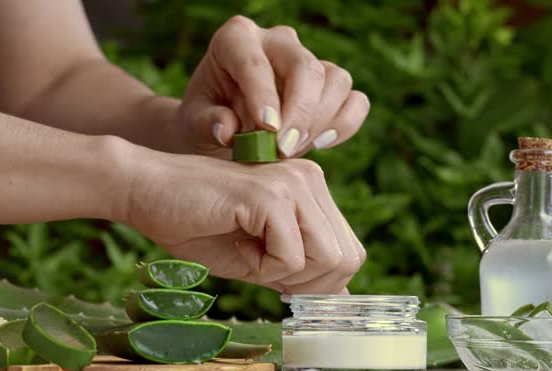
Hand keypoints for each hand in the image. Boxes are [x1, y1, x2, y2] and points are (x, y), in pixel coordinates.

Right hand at [124, 149, 364, 293]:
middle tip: (264, 270)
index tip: (279, 278)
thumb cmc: (196, 224)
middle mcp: (311, 180)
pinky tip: (238, 244)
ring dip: (285, 274)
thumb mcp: (259, 256)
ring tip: (249, 253)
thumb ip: (299, 270)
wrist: (145, 191)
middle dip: (308, 283)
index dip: (321, 282)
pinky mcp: (271, 196)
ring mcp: (294, 184)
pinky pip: (291, 257)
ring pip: (328, 259)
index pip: (350, 251)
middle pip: (347, 258)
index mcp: (313, 189)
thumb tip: (342, 293)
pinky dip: (264, 267)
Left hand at [175, 15, 369, 158]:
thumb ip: (207, 124)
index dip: (263, 95)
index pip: (255, 61)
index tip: (267, 131)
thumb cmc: (207, 122)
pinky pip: (356, 101)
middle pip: (306, 67)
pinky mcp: (332, 87)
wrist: (227, 133)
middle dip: (300, 112)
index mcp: (236, 39)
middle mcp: (278, 42)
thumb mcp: (195, 125)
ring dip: (320, 122)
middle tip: (284, 150)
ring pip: (336, 80)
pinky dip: (344, 125)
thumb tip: (227, 130)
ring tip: (291, 151)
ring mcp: (310, 61)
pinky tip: (319, 145)